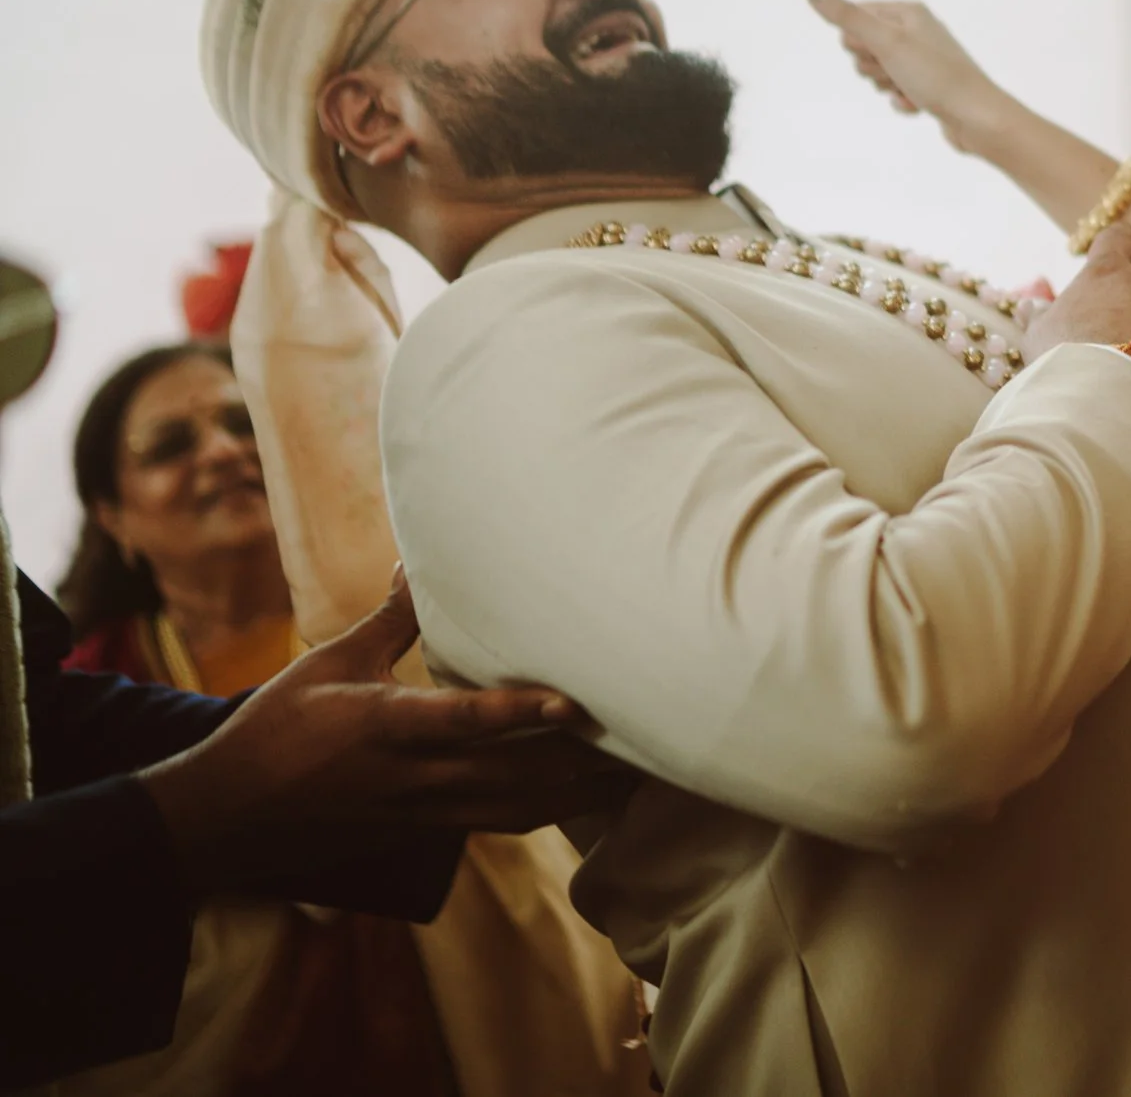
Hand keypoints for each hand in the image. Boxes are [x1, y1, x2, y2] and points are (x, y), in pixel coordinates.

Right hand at [139, 571, 635, 891]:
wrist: (232, 813)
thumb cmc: (278, 728)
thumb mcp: (328, 662)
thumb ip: (388, 618)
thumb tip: (414, 556)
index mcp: (385, 728)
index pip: (461, 723)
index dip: (518, 716)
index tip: (573, 704)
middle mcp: (415, 776)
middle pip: (513, 776)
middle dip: (582, 763)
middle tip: (648, 737)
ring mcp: (426, 809)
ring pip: (519, 808)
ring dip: (581, 792)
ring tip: (643, 769)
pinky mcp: (432, 826)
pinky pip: (506, 821)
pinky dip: (554, 808)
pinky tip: (594, 795)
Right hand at [806, 0, 1015, 151]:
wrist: (977, 118)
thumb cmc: (936, 75)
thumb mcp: (886, 42)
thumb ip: (846, 16)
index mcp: (909, 11)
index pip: (856, 16)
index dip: (857, 41)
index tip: (877, 51)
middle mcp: (917, 30)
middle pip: (864, 47)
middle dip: (872, 66)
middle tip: (896, 72)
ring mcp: (922, 59)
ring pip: (877, 72)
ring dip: (886, 86)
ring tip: (910, 89)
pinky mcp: (927, 85)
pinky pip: (895, 93)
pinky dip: (902, 101)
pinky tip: (920, 104)